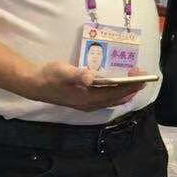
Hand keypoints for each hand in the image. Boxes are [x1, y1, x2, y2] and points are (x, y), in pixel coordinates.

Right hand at [23, 62, 142, 112]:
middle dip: (132, 87)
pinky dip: (117, 92)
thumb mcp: (63, 72)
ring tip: (134, 78)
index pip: (117, 93)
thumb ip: (77, 74)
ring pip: (113, 100)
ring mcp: (88, 104)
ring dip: (126, 90)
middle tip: (141, 73)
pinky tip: (118, 83)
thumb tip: (90, 77)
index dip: (132, 85)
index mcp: (88, 98)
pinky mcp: (85, 101)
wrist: (35, 85)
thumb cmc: (50, 76)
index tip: (142, 74)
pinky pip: (107, 99)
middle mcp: (91, 104)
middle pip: (118, 98)